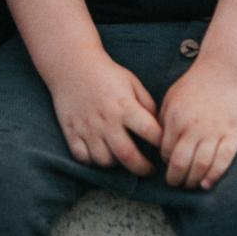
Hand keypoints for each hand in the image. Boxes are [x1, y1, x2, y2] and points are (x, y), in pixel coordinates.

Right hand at [47, 49, 162, 174]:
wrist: (72, 65)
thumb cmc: (107, 74)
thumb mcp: (133, 83)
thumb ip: (147, 105)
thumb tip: (159, 128)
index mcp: (125, 106)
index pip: (150, 132)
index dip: (162, 144)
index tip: (165, 148)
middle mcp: (107, 120)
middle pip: (127, 155)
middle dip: (142, 168)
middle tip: (149, 170)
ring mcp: (87, 128)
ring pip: (104, 160)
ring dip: (116, 163)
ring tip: (122, 158)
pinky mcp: (71, 132)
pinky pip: (83, 158)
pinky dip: (92, 160)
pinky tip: (100, 153)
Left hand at [159, 53, 236, 189]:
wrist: (227, 70)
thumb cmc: (198, 83)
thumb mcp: (172, 97)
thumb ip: (165, 119)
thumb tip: (159, 142)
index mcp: (176, 119)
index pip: (165, 151)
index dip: (166, 163)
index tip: (169, 165)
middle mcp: (193, 128)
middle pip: (180, 163)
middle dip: (175, 179)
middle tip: (176, 183)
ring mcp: (214, 132)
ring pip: (200, 167)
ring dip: (193, 181)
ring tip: (191, 185)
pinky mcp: (233, 135)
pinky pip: (222, 162)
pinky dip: (214, 176)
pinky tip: (207, 183)